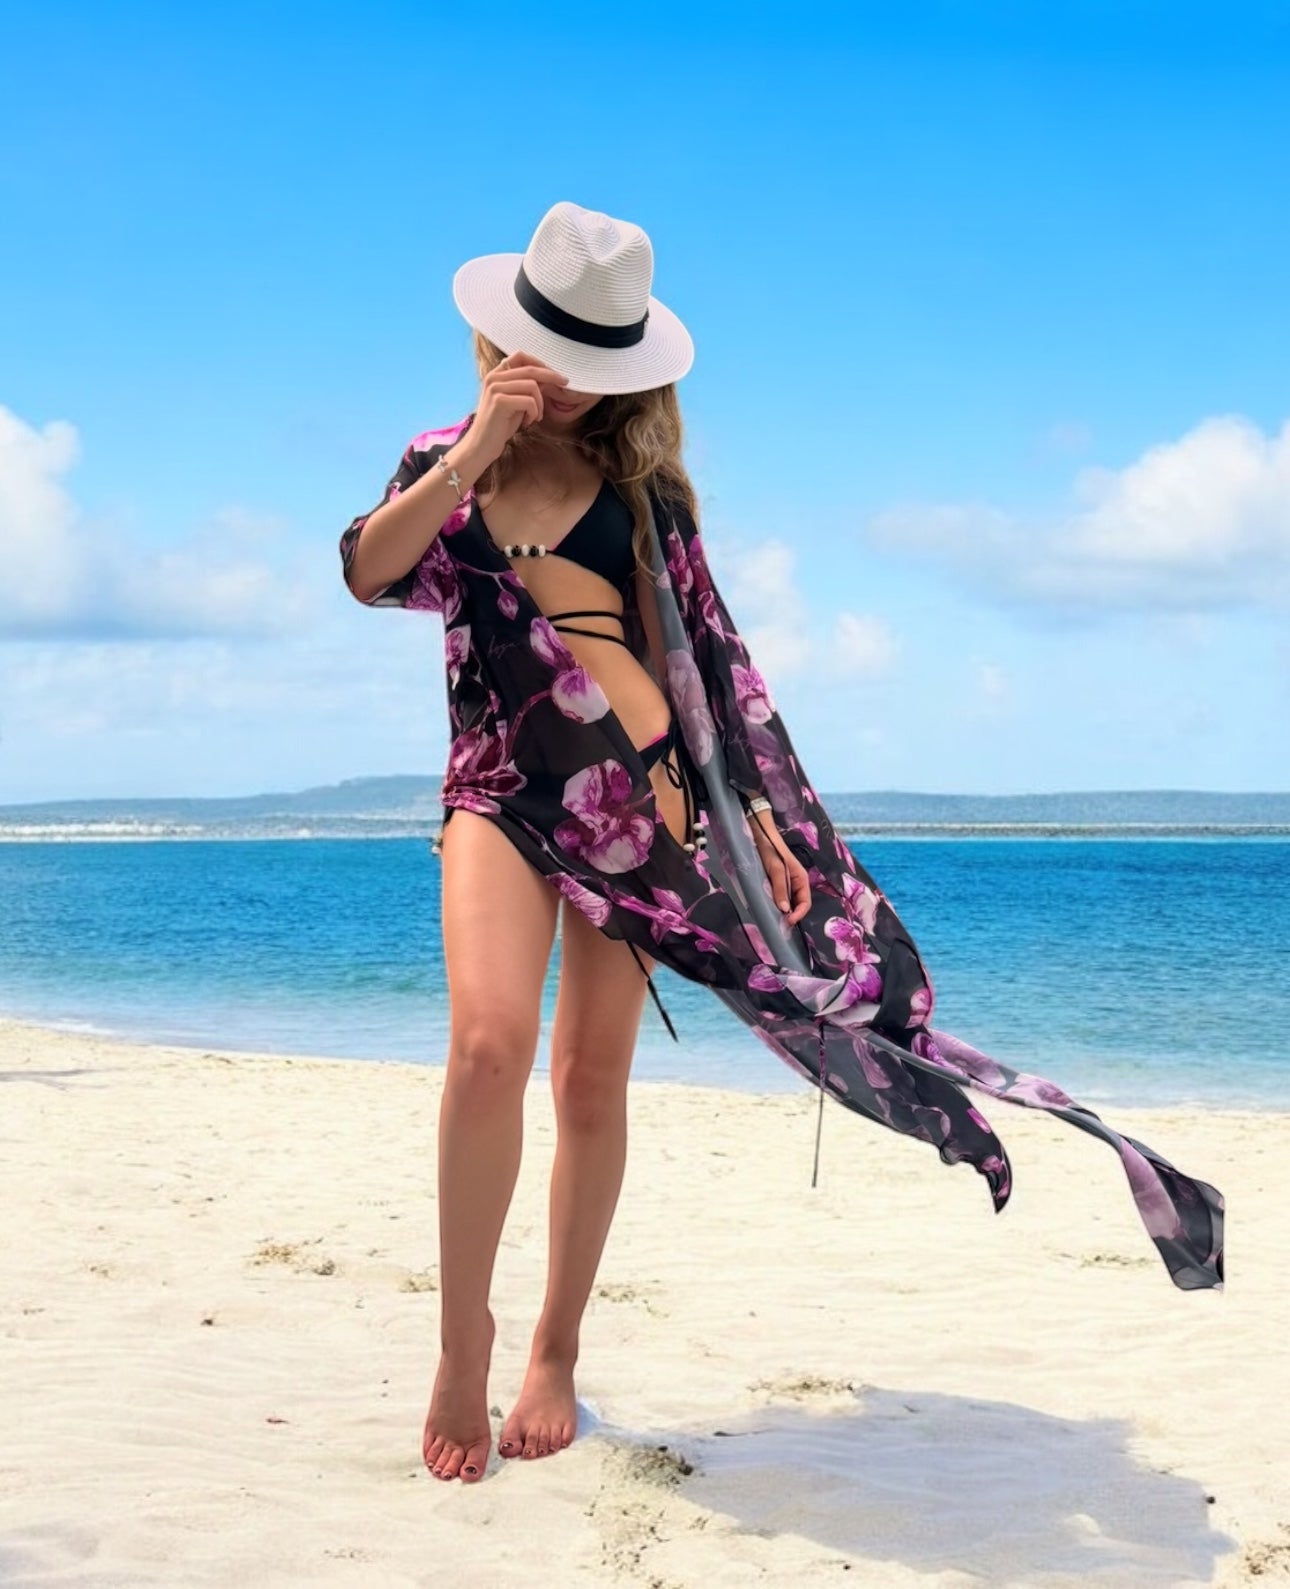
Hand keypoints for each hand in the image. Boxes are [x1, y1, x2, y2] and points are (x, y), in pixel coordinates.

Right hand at [459, 350, 569, 470]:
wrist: (481, 445)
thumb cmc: (500, 426)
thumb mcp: (515, 402)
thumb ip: (525, 387)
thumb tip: (547, 377)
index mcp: (496, 374)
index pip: (520, 356)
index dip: (540, 362)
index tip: (554, 373)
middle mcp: (494, 378)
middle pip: (530, 369)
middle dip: (551, 376)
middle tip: (565, 383)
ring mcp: (495, 388)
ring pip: (532, 386)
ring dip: (540, 404)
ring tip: (535, 417)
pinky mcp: (499, 402)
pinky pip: (529, 401)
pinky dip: (534, 413)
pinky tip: (528, 422)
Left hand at [748, 809, 811, 924]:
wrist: (759, 834)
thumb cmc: (771, 850)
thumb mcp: (776, 869)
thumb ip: (780, 888)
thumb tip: (785, 910)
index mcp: (801, 879)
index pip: (805, 903)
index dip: (799, 914)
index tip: (787, 922)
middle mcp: (795, 883)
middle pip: (797, 904)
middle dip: (790, 915)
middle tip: (778, 924)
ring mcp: (785, 883)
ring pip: (787, 902)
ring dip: (781, 910)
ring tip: (772, 918)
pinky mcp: (775, 882)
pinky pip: (778, 896)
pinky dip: (774, 903)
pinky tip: (767, 907)